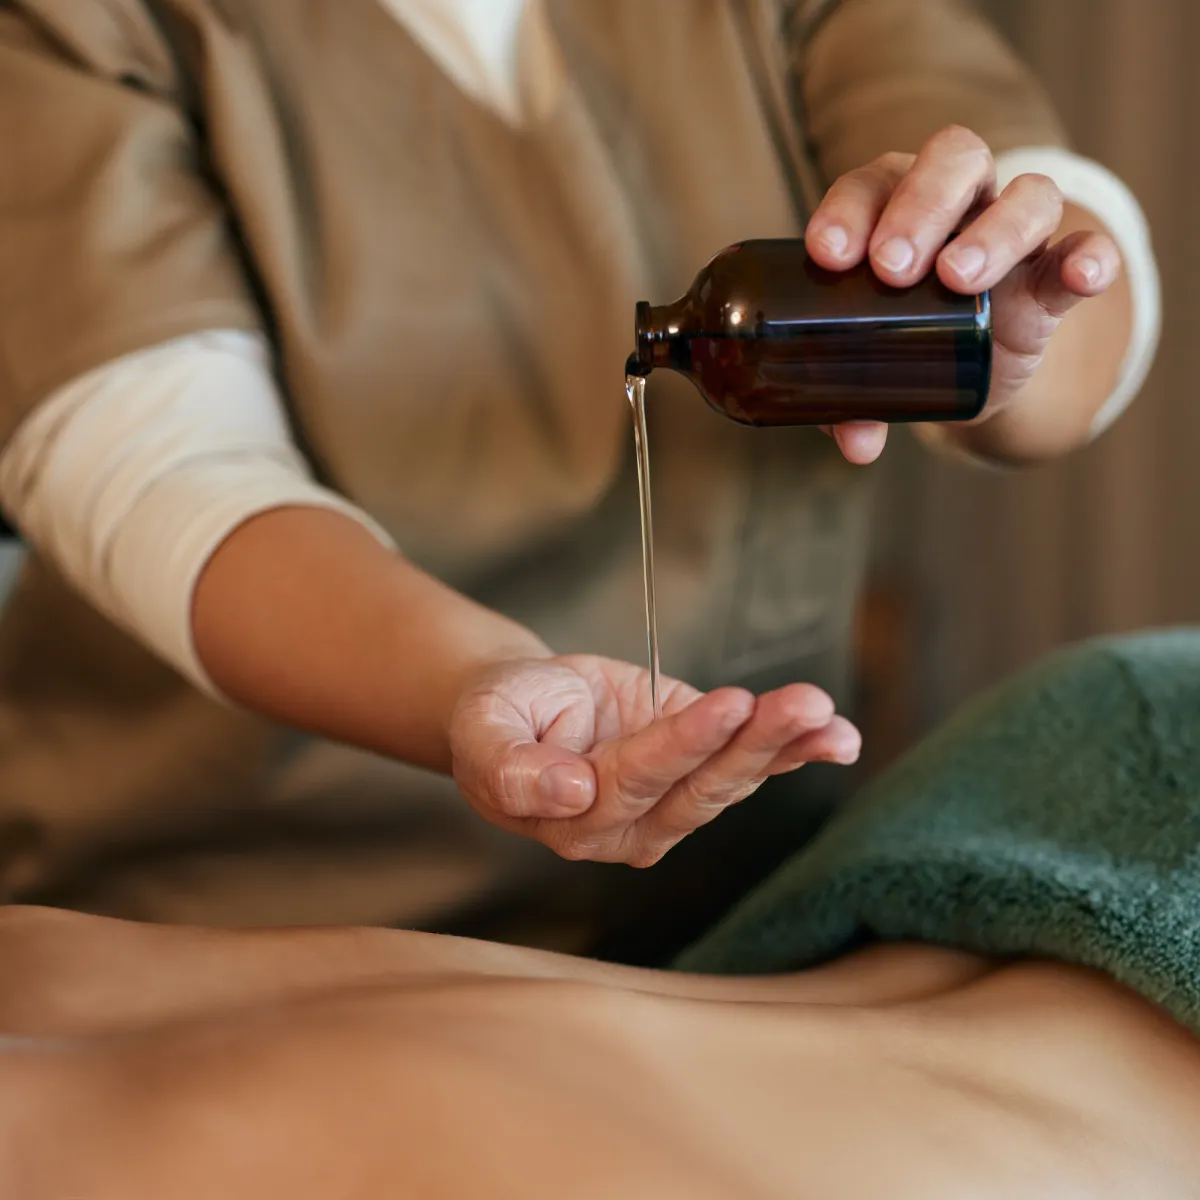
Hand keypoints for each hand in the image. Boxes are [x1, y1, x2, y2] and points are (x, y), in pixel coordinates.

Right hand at [448, 655, 859, 866]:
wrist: (524, 708)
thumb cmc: (498, 717)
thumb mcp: (482, 731)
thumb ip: (508, 767)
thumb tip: (570, 791)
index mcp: (579, 818)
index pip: (639, 780)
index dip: (683, 743)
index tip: (726, 706)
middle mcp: (635, 824)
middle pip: (700, 786)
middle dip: (753, 742)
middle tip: (800, 702)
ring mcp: (673, 803)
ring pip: (732, 778)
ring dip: (783, 743)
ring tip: (822, 710)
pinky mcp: (700, 770)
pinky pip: (752, 765)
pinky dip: (798, 753)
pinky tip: (838, 738)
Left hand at [804, 125, 1123, 464]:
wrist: (963, 375)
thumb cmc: (897, 347)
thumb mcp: (867, 372)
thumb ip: (852, 402)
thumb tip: (856, 442)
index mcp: (893, 207)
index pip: (872, 183)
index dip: (850, 209)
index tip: (829, 254)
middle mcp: (958, 203)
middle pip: (955, 161)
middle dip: (920, 207)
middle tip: (891, 268)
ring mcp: (1013, 235)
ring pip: (1026, 195)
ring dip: (993, 232)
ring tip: (958, 281)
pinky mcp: (1052, 279)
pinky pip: (1085, 250)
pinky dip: (1089, 257)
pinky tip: (1082, 275)